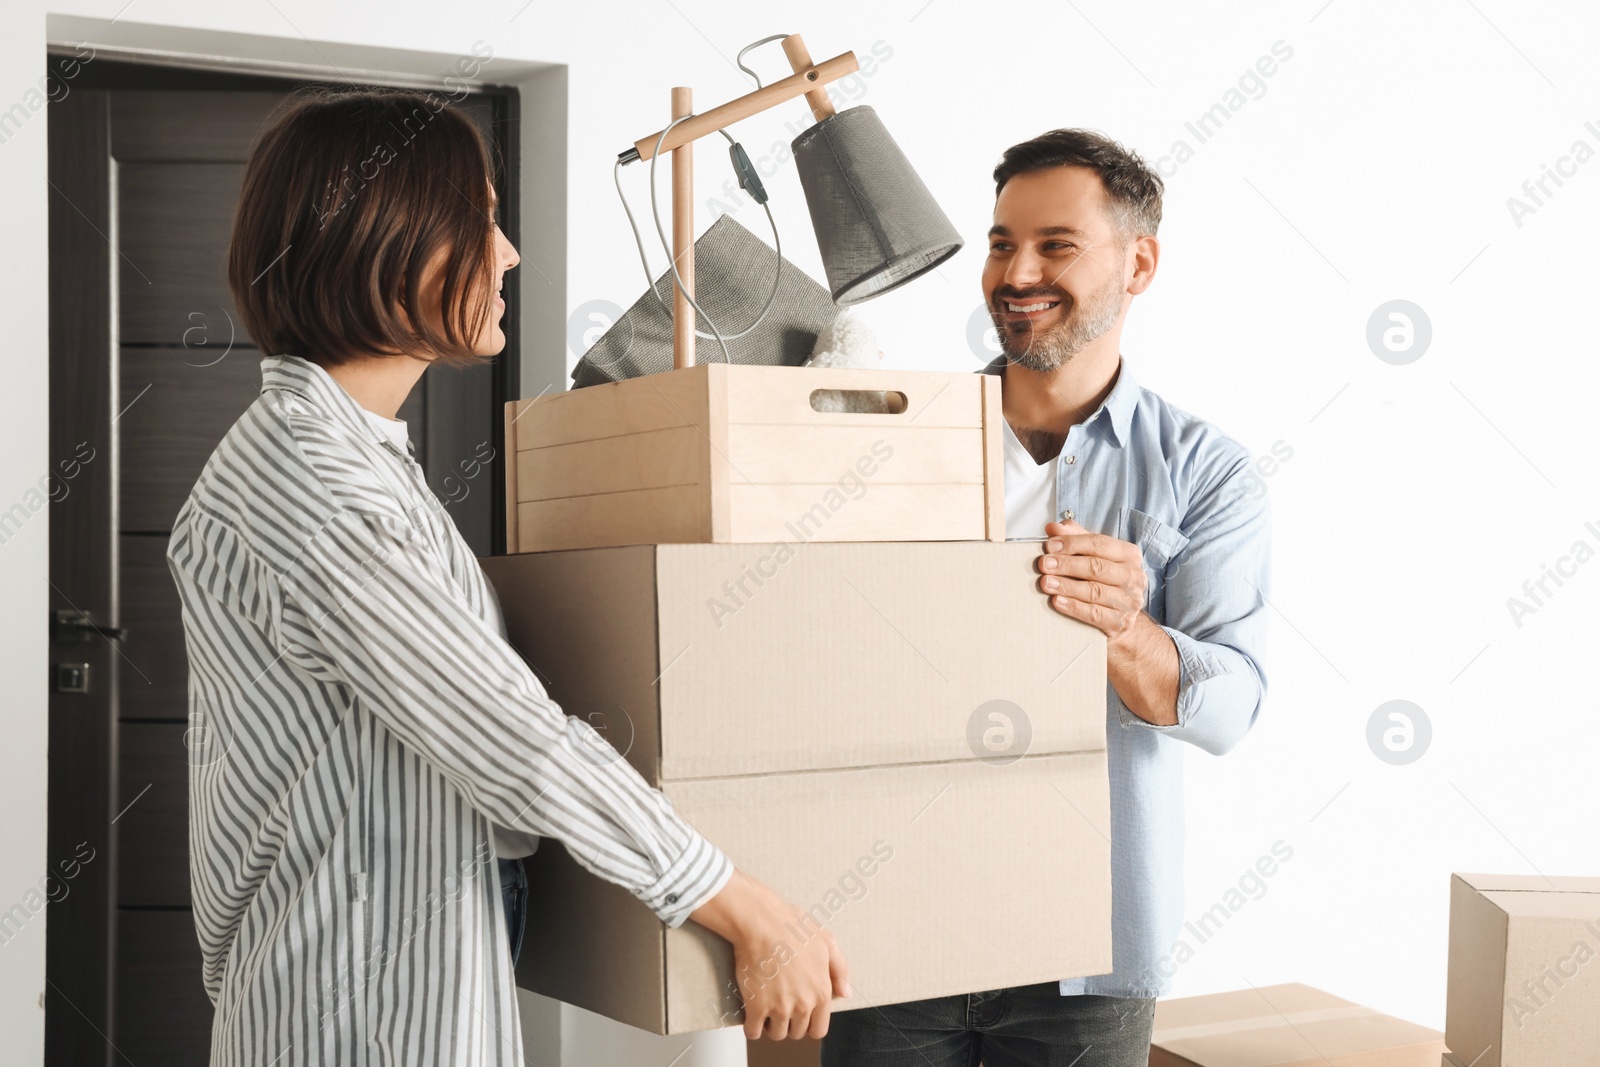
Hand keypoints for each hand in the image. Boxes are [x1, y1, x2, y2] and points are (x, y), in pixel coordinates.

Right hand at [691, 870, 850, 1039]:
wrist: (761, 923)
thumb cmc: (792, 926)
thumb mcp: (826, 941)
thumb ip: (840, 969)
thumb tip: (844, 993)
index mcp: (821, 991)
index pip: (818, 1029)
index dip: (809, 1024)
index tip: (799, 1016)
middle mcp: (803, 1004)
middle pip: (797, 1032)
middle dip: (789, 1022)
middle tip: (780, 1006)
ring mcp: (779, 1008)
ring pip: (776, 1034)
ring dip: (770, 1025)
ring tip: (766, 1008)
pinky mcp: (756, 1007)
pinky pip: (753, 1032)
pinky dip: (751, 1027)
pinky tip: (750, 1015)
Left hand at [1036, 518, 1147, 645]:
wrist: (1122, 618)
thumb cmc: (1106, 580)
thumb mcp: (1094, 554)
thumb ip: (1076, 538)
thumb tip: (1053, 527)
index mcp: (1128, 555)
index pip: (1100, 544)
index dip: (1073, 543)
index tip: (1050, 545)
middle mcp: (1133, 577)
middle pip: (1097, 567)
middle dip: (1067, 564)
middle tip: (1044, 564)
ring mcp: (1128, 601)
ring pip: (1095, 591)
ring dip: (1067, 586)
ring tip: (1046, 583)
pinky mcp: (1119, 623)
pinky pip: (1094, 614)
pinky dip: (1074, 607)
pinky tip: (1057, 602)